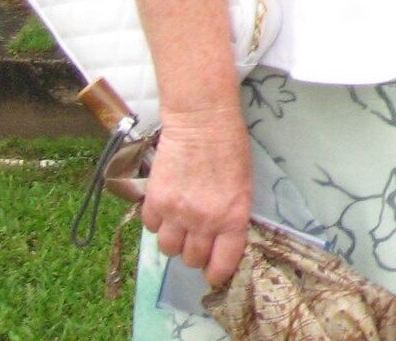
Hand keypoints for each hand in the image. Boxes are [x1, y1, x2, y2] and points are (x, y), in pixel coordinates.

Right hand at [140, 103, 251, 287]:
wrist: (202, 121)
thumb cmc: (231, 148)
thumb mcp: (243, 185)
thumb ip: (231, 216)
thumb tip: (221, 240)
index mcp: (232, 217)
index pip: (222, 263)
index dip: (217, 274)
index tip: (214, 275)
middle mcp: (203, 221)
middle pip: (192, 259)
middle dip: (197, 254)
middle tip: (199, 240)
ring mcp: (176, 213)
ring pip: (169, 248)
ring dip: (176, 241)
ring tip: (182, 224)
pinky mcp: (155, 201)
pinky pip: (152, 228)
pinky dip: (159, 223)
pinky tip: (168, 207)